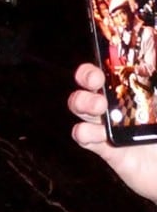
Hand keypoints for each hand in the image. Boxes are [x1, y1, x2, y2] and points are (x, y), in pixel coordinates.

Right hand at [69, 62, 156, 201]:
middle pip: (87, 83)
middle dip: (85, 77)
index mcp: (131, 92)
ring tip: (99, 108)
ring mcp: (107, 126)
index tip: (103, 66)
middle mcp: (115, 106)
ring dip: (82, 102)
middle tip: (97, 82)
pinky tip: (99, 135)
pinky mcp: (104, 148)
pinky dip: (84, 132)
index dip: (99, 63)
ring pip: (79, 106)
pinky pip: (82, 136)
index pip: (107, 70)